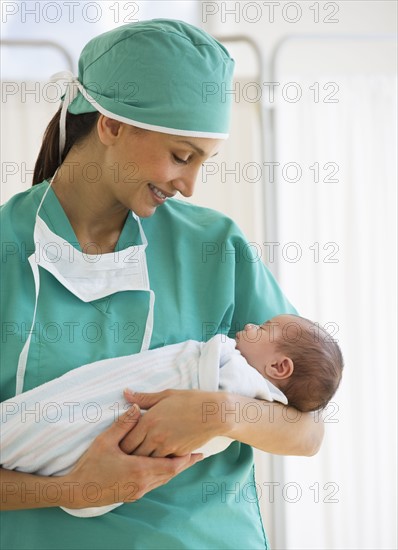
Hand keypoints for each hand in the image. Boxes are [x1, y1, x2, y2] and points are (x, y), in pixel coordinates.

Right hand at [63, 405, 202, 508]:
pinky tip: (164, 467)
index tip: (197, 449)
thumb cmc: (90, 465)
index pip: (171, 465)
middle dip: (184, 464)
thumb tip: (136, 407)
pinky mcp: (132, 495)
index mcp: (139, 470)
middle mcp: (142, 484)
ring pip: (162, 480)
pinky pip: (153, 484)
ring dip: (174, 470)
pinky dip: (162, 475)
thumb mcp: (105, 441)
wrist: (77, 491)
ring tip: (186, 459)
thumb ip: (124, 424)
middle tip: (198, 454)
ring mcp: (137, 491)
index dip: (185, 458)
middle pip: (170, 474)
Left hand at [120, 389, 222, 456]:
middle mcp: (155, 436)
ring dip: (141, 461)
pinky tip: (153, 460)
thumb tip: (125, 393)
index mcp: (149, 420)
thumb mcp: (165, 395)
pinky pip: (161, 462)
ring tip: (135, 461)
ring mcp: (167, 447)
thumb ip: (143, 398)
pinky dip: (157, 462)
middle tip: (123, 456)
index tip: (117, 445)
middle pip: (133, 454)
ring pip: (146, 461)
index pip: (126, 440)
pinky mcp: (177, 454)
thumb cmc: (190, 401)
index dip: (120, 445)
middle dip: (128, 456)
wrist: (213, 413)